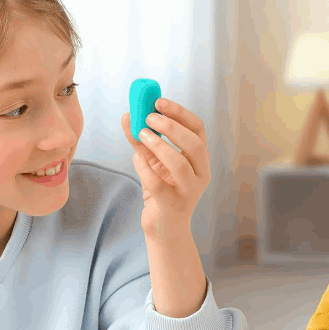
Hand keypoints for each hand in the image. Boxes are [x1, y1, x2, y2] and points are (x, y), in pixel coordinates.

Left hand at [121, 99, 210, 242]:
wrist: (164, 227)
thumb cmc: (162, 191)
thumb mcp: (152, 161)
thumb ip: (142, 139)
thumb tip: (127, 116)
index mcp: (200, 159)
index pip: (198, 130)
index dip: (180, 113)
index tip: (158, 102)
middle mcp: (201, 174)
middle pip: (194, 144)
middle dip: (171, 127)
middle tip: (148, 117)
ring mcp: (189, 192)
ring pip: (180, 164)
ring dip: (159, 145)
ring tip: (141, 134)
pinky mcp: (173, 205)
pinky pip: (158, 184)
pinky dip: (145, 168)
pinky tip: (136, 158)